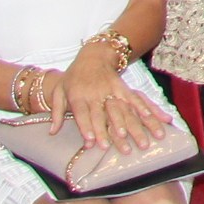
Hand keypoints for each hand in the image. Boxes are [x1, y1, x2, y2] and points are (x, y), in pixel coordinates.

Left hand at [49, 45, 164, 153]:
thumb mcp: (60, 91)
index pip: (82, 113)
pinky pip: (134, 99)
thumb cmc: (73, 77)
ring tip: (142, 141)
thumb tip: (52, 132)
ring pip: (122, 110)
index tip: (91, 142)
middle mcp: (95, 94)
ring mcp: (111, 90)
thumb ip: (57, 113)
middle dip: (109, 132)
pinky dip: (143, 109)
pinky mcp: (123, 88)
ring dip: (132, 126)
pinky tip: (151, 118)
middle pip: (103, 115)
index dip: (86, 127)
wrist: (93, 55)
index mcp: (77, 95)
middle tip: (115, 148)